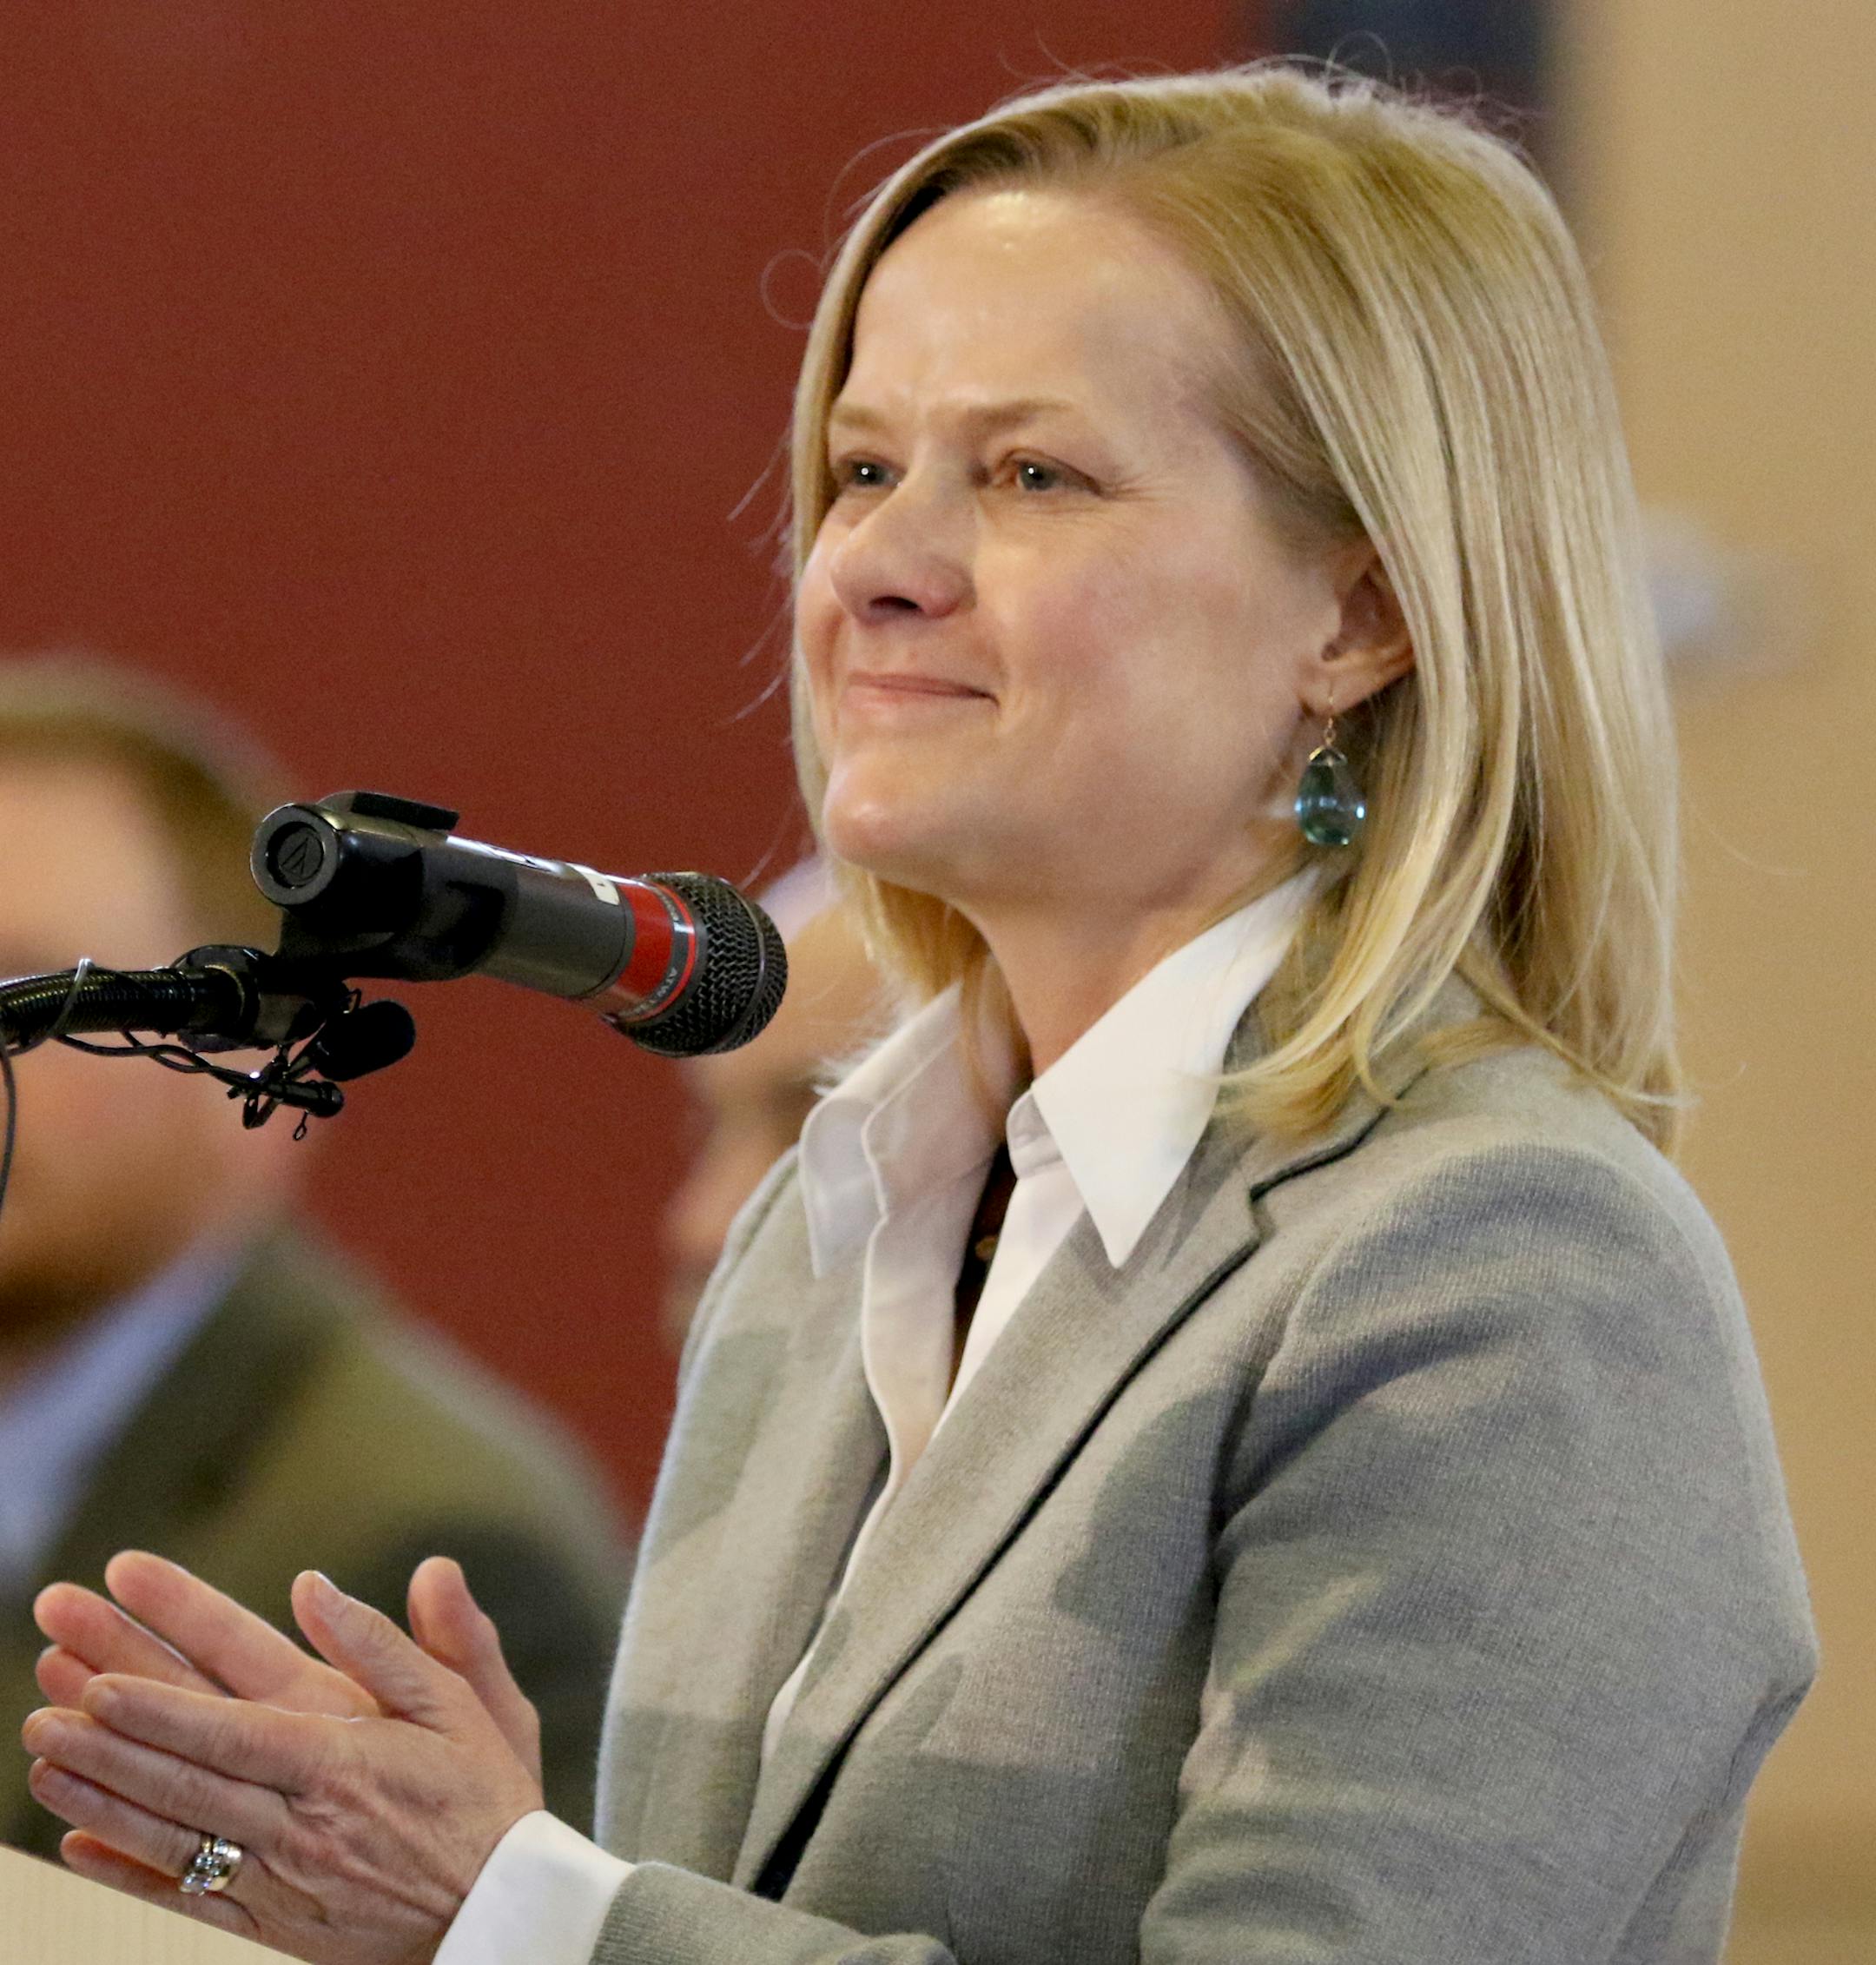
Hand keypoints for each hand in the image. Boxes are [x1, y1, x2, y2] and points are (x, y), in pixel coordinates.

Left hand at [23, 1567, 545, 1964]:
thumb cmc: (487, 1796)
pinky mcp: (273, 1924)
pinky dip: (126, 1877)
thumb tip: (314, 1585)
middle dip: (110, 1743)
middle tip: (45, 1709)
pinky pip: (186, 1903)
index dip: (162, 1708)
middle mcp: (302, 1822)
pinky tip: (76, 1850)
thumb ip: (389, 1642)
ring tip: (45, 1761)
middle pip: (187, 1779)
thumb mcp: (466, 1703)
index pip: (231, 1730)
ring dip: (103, 1798)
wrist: (504, 1915)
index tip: (100, 1682)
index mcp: (344, 1760)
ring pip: (174, 1837)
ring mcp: (282, 1879)